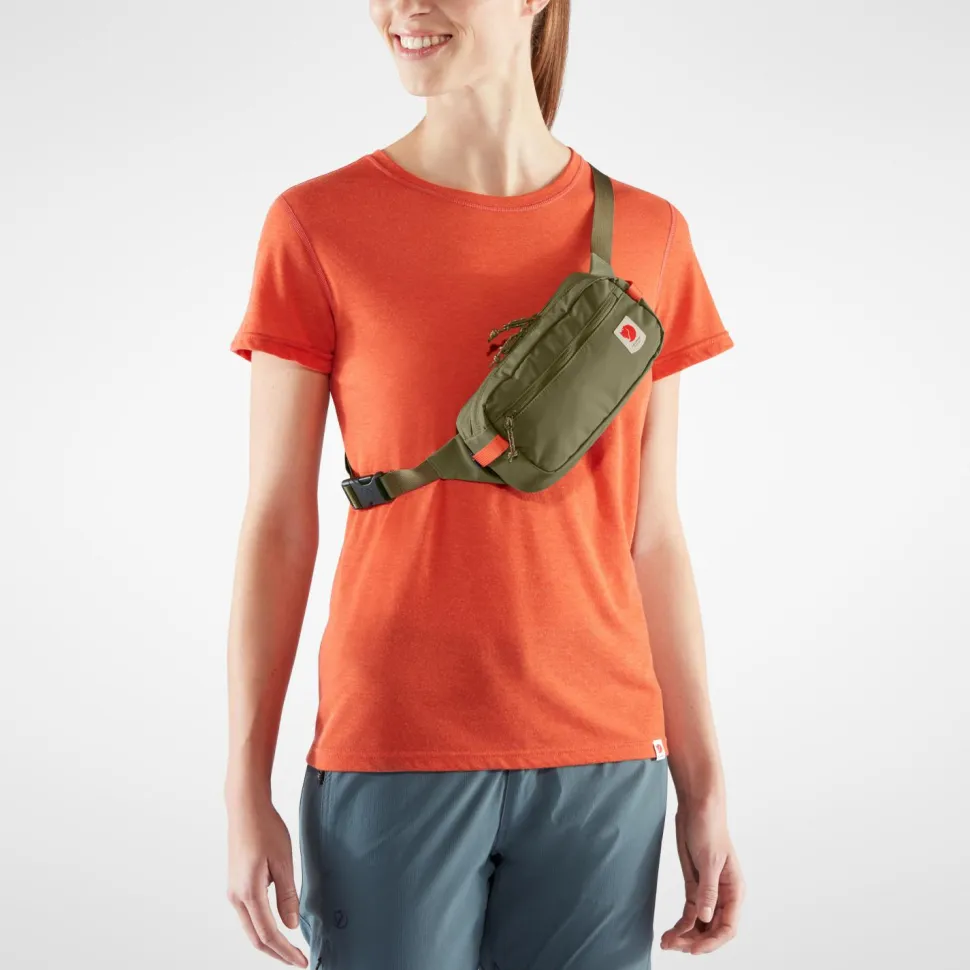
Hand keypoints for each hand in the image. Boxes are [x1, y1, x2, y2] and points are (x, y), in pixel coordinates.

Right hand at [226, 793, 307, 966]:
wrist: (245, 808)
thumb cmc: (265, 829)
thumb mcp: (283, 862)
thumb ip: (287, 896)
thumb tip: (291, 926)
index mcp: (249, 893)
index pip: (268, 934)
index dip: (286, 951)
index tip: (302, 961)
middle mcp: (236, 896)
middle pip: (256, 938)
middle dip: (277, 953)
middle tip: (297, 961)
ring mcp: (234, 891)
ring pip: (251, 928)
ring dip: (269, 942)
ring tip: (290, 949)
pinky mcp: (236, 884)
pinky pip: (249, 915)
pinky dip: (262, 927)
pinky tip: (277, 926)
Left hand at [659, 796, 743, 954]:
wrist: (697, 808)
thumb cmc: (709, 828)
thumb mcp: (709, 860)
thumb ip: (708, 891)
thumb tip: (706, 918)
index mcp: (735, 891)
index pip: (728, 927)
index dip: (712, 942)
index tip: (693, 949)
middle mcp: (723, 896)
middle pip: (712, 930)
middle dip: (695, 941)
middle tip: (674, 946)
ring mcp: (708, 893)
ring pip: (700, 924)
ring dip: (685, 936)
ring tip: (667, 943)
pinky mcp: (694, 887)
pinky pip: (690, 913)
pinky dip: (680, 924)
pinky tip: (669, 933)